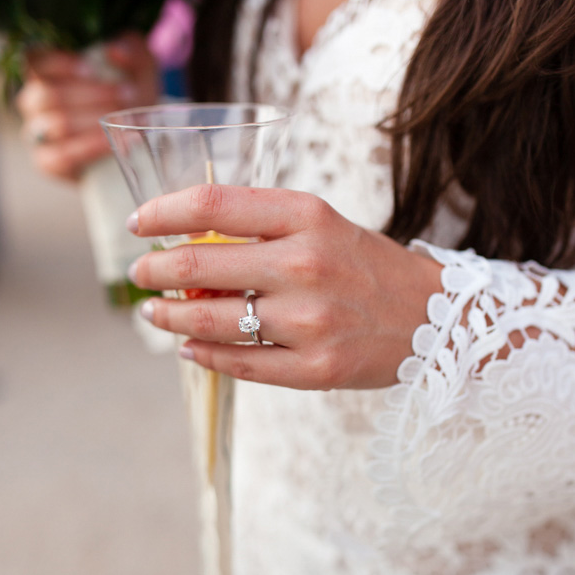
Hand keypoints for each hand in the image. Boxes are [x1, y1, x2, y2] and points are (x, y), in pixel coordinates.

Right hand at [16, 32, 158, 180]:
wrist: (137, 140)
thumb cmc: (129, 98)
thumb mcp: (139, 69)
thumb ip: (133, 50)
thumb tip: (115, 50)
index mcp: (45, 73)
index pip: (33, 61)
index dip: (57, 64)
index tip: (91, 69)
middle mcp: (34, 103)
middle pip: (46, 94)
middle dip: (90, 94)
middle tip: (127, 94)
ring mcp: (37, 134)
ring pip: (55, 123)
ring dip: (93, 119)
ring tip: (125, 119)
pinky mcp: (47, 162)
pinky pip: (61, 155)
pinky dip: (89, 147)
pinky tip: (113, 143)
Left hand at [127, 184, 441, 389]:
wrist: (437, 318)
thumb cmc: (366, 266)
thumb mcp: (321, 225)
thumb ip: (260, 229)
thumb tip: (184, 243)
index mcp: (306, 216)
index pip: (212, 206)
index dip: (162, 212)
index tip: (138, 222)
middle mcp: (305, 265)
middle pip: (198, 265)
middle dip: (154, 270)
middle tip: (141, 274)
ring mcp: (309, 321)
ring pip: (210, 322)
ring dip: (169, 318)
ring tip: (155, 313)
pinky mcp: (315, 368)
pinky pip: (239, 364)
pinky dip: (203, 356)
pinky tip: (191, 349)